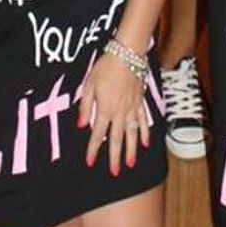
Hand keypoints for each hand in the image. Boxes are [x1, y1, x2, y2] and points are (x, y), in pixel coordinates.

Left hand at [78, 52, 149, 174]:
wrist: (127, 54)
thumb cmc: (105, 67)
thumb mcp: (88, 84)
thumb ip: (85, 106)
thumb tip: (81, 125)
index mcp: (104, 109)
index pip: (97, 134)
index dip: (93, 149)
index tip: (90, 162)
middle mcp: (119, 112)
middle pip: (117, 139)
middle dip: (114, 157)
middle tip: (114, 172)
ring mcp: (132, 108)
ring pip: (132, 134)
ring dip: (131, 150)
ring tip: (130, 164)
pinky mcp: (140, 102)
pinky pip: (143, 121)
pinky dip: (145, 134)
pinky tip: (145, 144)